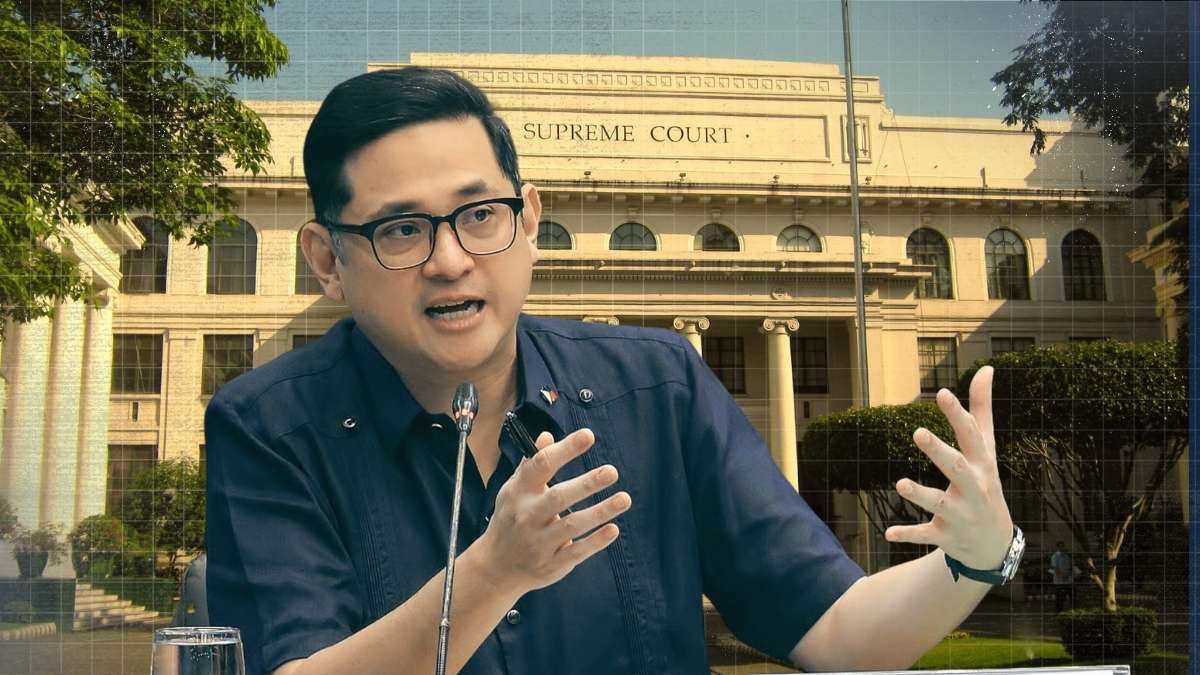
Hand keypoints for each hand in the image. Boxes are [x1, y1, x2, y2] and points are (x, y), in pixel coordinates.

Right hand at [476, 428, 631, 593]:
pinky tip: (613, 528)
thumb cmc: (511, 518)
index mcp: (518, 492)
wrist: (495, 567)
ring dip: (599, 512)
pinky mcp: (551, 564)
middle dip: (586, 484)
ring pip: (571, 525)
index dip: (565, 449)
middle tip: (611, 472)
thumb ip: (532, 464)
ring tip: (624, 498)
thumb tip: (548, 436)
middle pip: (558, 497)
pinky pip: (576, 552)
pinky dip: (595, 541)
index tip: (588, 436)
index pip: (541, 465)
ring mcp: (538, 542)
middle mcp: (527, 515)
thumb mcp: (514, 490)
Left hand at [885, 366, 1013, 569]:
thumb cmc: (985, 483)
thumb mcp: (987, 449)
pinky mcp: (946, 535)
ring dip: (921, 494)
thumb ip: (982, 410)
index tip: (941, 393)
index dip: (957, 414)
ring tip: (900, 483)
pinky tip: (888, 533)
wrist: (994, 543)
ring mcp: (960, 514)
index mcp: (982, 464)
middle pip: (957, 468)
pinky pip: (926, 535)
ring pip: (939, 504)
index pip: (971, 436)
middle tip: (917, 432)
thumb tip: (986, 369)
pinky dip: (908, 535)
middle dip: (939, 451)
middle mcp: (973, 488)